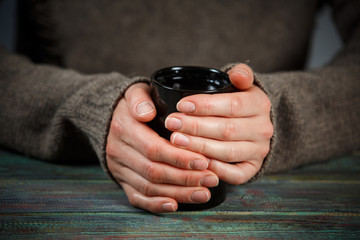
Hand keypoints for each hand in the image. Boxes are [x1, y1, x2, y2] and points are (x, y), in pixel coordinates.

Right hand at [106, 83, 218, 212]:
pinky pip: (137, 197)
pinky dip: (156, 205)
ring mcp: (120, 169)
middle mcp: (119, 152)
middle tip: (211, 179)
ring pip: (149, 187)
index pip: (154, 148)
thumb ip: (140, 99)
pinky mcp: (122, 180)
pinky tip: (175, 205)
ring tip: (204, 193)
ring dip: (178, 193)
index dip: (180, 158)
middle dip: (185, 178)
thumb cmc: (132, 105)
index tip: (204, 161)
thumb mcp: (135, 92)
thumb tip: (147, 112)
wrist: (110, 119)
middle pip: (154, 171)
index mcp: (124, 129)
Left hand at [165, 64, 272, 184]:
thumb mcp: (242, 84)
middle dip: (195, 127)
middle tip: (171, 124)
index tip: (181, 105)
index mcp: (259, 104)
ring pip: (228, 152)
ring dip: (200, 147)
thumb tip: (237, 74)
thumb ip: (240, 74)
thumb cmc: (238, 102)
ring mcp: (259, 151)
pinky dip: (216, 170)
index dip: (205, 106)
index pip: (232, 105)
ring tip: (176, 141)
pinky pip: (236, 174)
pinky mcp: (253, 168)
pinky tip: (196, 162)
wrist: (254, 125)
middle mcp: (262, 129)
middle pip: (227, 130)